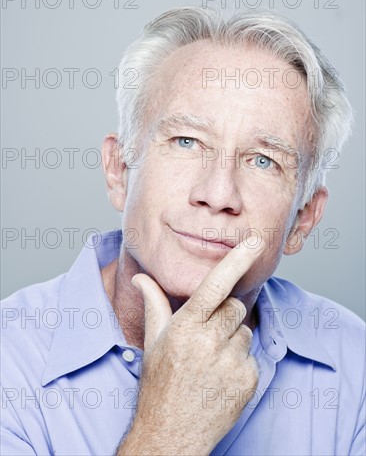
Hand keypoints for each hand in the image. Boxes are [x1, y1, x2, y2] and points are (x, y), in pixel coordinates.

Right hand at [118, 239, 263, 455]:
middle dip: (225, 314)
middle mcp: (209, 342)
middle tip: (206, 336)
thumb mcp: (154, 342)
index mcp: (185, 328)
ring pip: (245, 331)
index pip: (215, 286)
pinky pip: (251, 355)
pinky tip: (221, 378)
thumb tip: (140, 277)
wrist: (171, 435)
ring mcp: (231, 363)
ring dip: (232, 339)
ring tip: (211, 361)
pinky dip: (240, 362)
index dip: (237, 260)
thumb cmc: (159, 385)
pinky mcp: (249, 380)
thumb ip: (154, 304)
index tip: (256, 243)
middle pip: (235, 307)